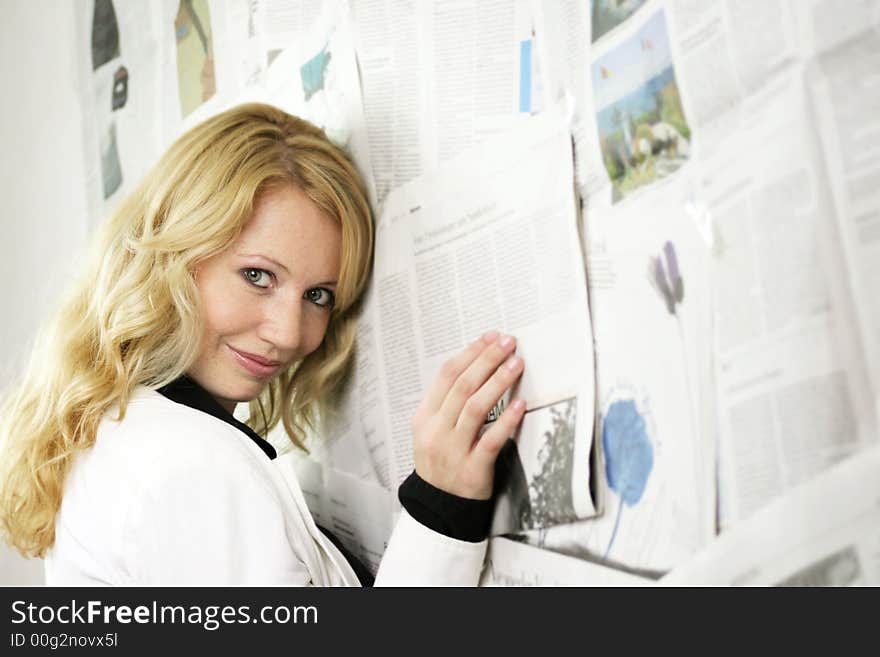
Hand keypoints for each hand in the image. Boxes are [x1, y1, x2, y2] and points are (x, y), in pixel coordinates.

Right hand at [411, 331, 525, 499]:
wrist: (438, 507)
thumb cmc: (441, 463)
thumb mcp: (432, 430)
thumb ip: (447, 403)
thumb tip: (476, 366)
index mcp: (425, 417)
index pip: (446, 375)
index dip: (470, 353)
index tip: (490, 338)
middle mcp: (436, 430)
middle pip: (462, 386)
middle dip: (487, 359)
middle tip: (508, 343)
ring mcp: (453, 450)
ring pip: (475, 408)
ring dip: (498, 382)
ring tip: (516, 364)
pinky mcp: (472, 469)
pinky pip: (491, 440)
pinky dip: (506, 421)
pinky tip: (521, 405)